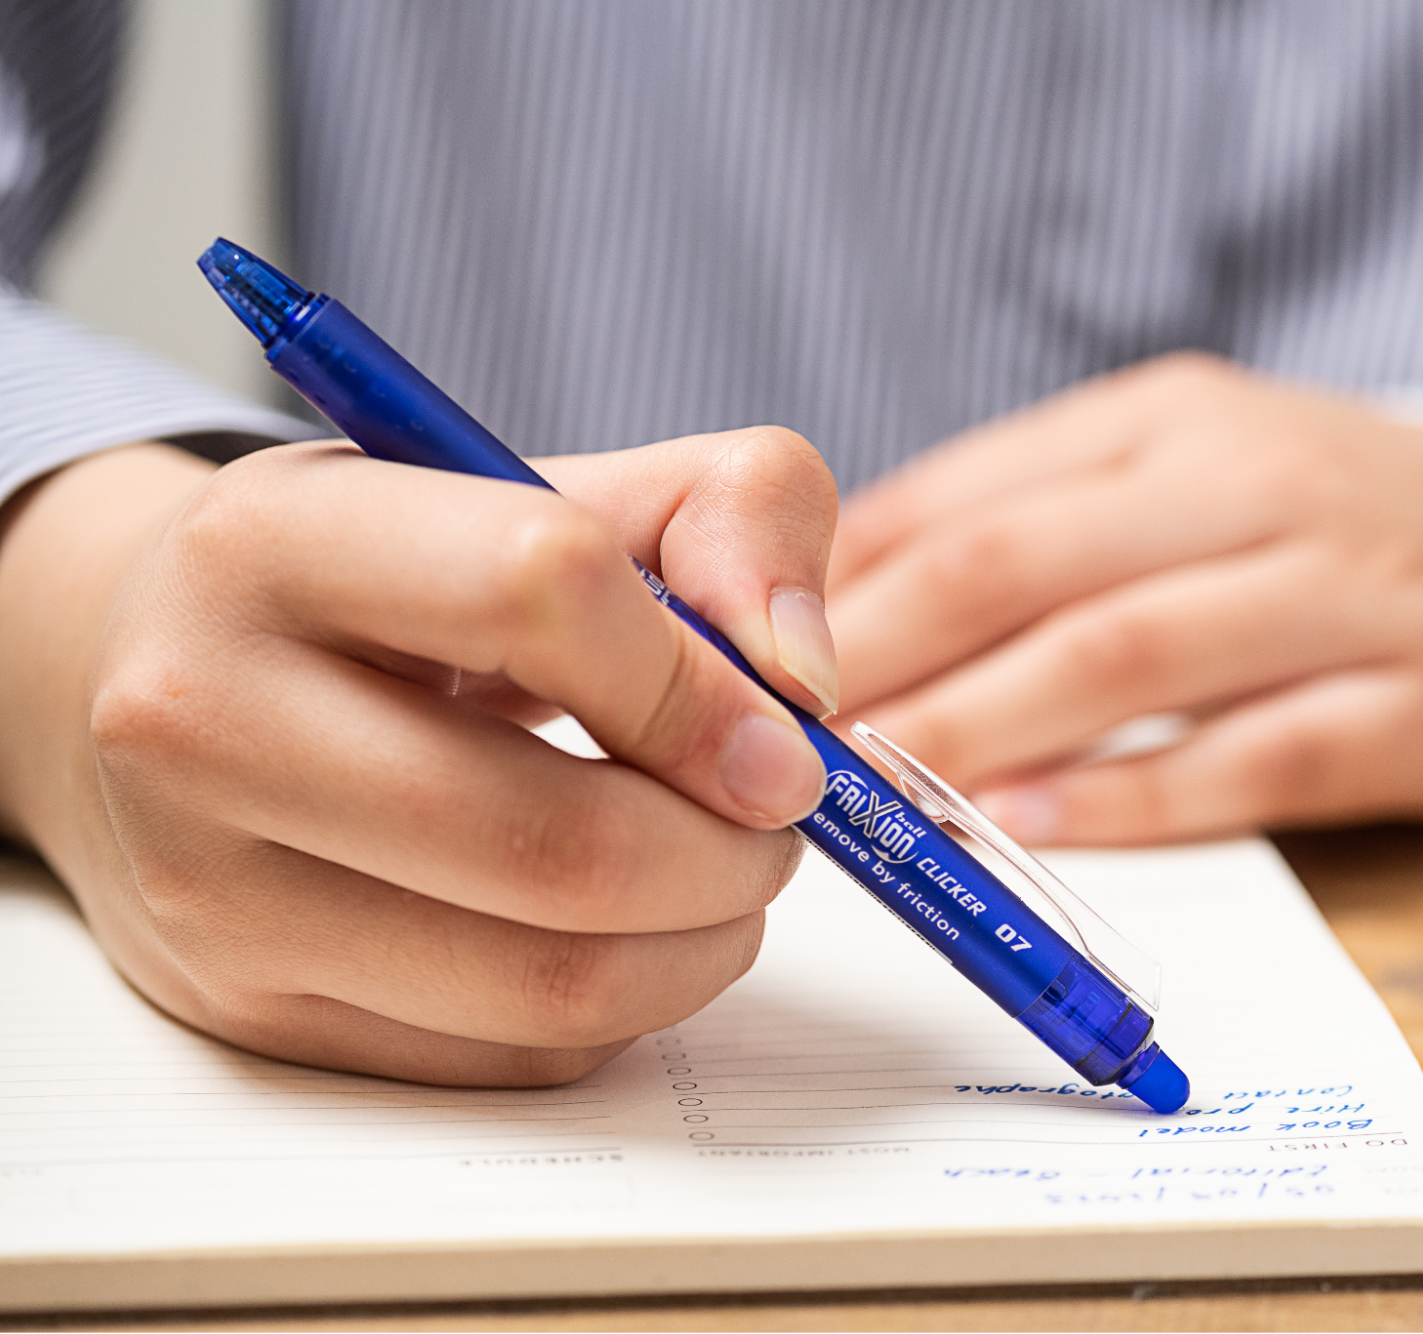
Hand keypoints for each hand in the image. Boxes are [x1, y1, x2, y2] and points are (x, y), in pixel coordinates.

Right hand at [0, 430, 838, 1083]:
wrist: (164, 676)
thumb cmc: (398, 580)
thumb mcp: (557, 486)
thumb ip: (732, 512)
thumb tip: (805, 677)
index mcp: (279, 542)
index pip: (541, 591)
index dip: (705, 679)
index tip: (779, 732)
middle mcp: (206, 718)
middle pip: (561, 844)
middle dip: (731, 851)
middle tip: (773, 823)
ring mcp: (213, 892)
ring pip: (551, 983)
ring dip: (703, 944)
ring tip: (718, 876)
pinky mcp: (252, 1013)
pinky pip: (516, 1054)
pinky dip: (624, 1004)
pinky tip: (623, 929)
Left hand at [827, 354, 1422, 842]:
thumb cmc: (1346, 525)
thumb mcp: (1198, 471)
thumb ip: (1045, 516)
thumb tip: (855, 596)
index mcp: (1178, 418)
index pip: (973, 493)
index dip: (844, 584)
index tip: (745, 661)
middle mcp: (1256, 483)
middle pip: (1023, 565)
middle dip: (882, 659)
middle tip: (775, 743)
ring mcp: (1349, 589)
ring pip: (1124, 658)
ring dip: (984, 731)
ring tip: (881, 798)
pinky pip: (1254, 754)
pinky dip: (1135, 794)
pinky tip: (1038, 828)